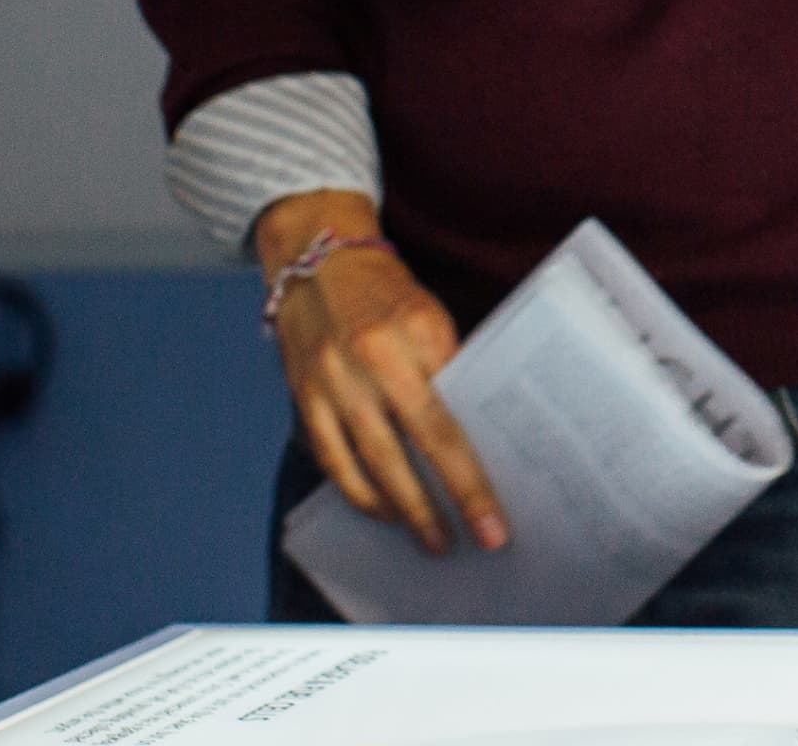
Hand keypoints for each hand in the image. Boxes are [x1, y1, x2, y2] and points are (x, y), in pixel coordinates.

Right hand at [257, 192, 509, 551]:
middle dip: (443, 507)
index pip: (451, 422)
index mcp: (415, 334)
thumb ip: (447, 369)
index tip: (494, 523)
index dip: (472, 480)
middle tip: (473, 542)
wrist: (317, 255)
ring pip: (368, 465)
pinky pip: (331, 459)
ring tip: (430, 538)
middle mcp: (370, 360)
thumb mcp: (429, 316)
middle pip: (413, 451)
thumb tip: (476, 435)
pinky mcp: (302, 395)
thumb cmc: (385, 289)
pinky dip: (357, 491)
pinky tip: (382, 510)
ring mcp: (331, 381)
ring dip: (401, 510)